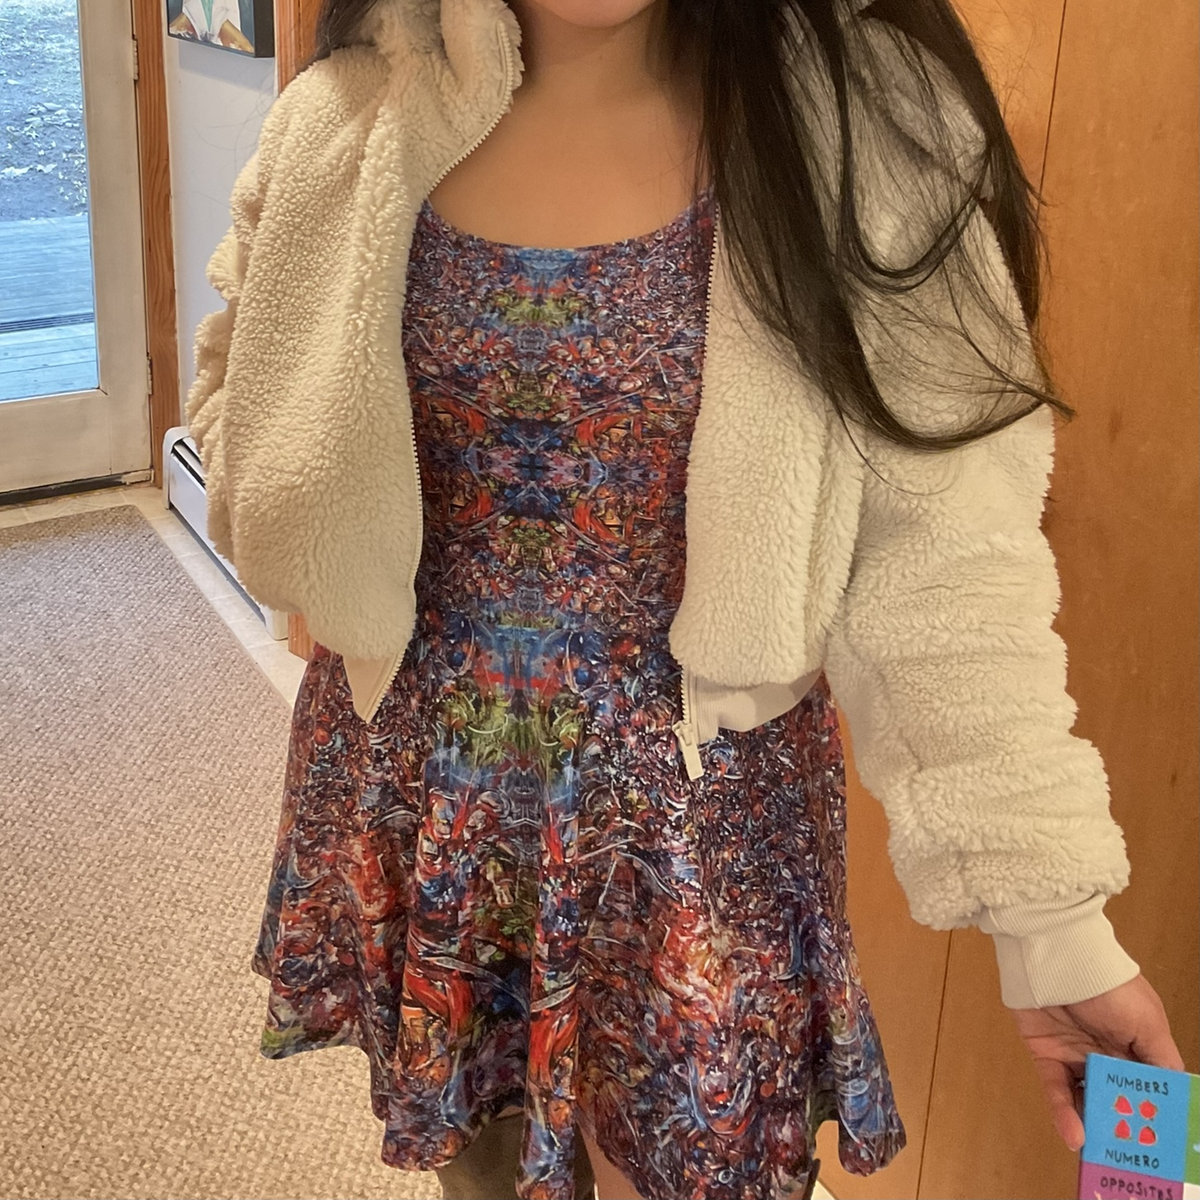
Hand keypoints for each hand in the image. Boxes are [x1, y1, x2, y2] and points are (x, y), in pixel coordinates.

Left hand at [1010, 974, 1185, 1152]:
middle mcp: (1107, 1055)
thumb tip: (1176, 1091)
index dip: (1153, 1114)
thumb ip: (1161, 1059)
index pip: (1148, 1088)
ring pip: (1086, 1100)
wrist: (1057, 958)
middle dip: (1122, 1128)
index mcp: (1137, 1047)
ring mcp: (1075, 1056)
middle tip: (1126, 1159)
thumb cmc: (1111, 988)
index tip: (1159, 1145)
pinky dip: (1063, 1114)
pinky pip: (1056, 1091)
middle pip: (1116, 1099)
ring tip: (1100, 1156)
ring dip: (1093, 1127)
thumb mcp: (1149, 1023)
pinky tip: (1073, 1136)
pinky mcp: (1046, 1056)